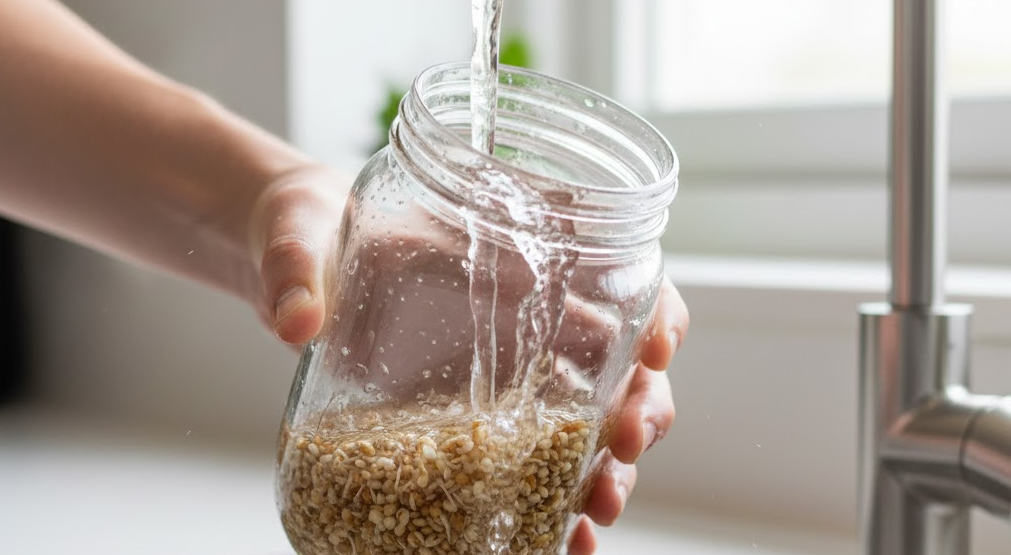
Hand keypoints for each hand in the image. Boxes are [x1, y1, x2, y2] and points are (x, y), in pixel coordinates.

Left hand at [245, 163, 687, 554]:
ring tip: (595, 509)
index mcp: (506, 256)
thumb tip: (294, 322)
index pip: (613, 274)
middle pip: (618, 362)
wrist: (287, 261)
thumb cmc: (310, 227)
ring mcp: (498, 373)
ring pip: (585, 421)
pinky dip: (553, 499)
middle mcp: (520, 317)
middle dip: (639, 406)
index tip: (657, 348)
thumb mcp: (300, 234)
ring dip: (605, 467)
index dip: (654, 309)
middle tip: (624, 445)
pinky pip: (528, 459)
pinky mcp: (465, 415)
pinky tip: (558, 535)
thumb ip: (294, 269)